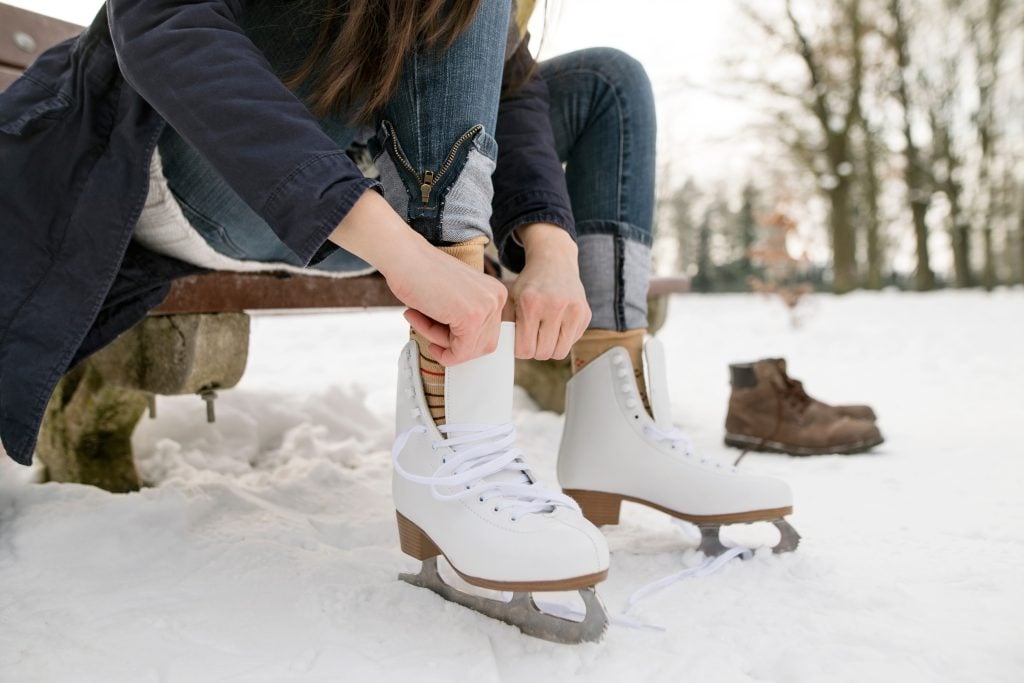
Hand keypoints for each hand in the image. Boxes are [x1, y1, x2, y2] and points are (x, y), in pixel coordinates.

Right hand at [328, 191, 505, 365]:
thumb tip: (464, 352)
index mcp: (495, 292)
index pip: (487, 335)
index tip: (438, 333)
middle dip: (452, 344)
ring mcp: (487, 307)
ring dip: (439, 341)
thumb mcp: (454, 300)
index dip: (460, 340)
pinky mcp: (472, 316)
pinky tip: (418, 319)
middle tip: (426, 327)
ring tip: (418, 317)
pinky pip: (458, 351)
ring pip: (468, 350)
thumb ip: (465, 321)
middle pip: (482, 346)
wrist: (404, 256)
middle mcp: (497, 298)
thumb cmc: (420, 276)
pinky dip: (437, 345)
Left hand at [508, 223, 590, 359]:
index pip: (525, 349)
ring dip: (550, 348)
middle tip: (532, 338)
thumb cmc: (529, 284)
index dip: (520, 349)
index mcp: (531, 303)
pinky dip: (563, 339)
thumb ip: (504, 323)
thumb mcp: (510, 298)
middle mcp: (555, 306)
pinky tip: (557, 325)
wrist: (555, 262)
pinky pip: (572, 343)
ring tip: (544, 335)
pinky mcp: (585, 314)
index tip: (519, 340)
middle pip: (543, 353)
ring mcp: (574, 311)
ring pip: (560, 353)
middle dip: (535, 349)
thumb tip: (501, 350)